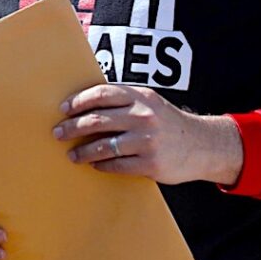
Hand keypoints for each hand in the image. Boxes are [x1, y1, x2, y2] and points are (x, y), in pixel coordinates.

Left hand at [53, 84, 243, 185]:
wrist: (203, 145)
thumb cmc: (166, 122)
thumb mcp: (149, 102)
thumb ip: (122, 100)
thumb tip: (83, 103)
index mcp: (139, 96)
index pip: (100, 94)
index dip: (78, 101)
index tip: (63, 109)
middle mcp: (143, 116)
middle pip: (96, 120)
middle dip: (72, 127)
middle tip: (58, 133)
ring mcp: (147, 141)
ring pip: (103, 146)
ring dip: (82, 151)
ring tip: (72, 154)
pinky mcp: (151, 164)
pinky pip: (116, 165)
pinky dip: (101, 165)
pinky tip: (94, 164)